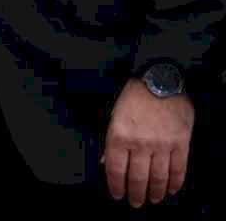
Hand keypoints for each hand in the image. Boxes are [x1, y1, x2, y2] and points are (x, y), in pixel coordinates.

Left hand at [103, 78, 194, 207]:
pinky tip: (172, 190)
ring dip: (155, 192)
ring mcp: (161, 145)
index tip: (117, 195)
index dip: (115, 186)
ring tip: (153, 199)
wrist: (161, 81)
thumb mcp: (113, 116)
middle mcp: (139, 144)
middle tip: (135, 203)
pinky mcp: (180, 143)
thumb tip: (104, 161)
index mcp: (118, 136)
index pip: (114, 169)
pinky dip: (175, 183)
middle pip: (137, 177)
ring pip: (158, 177)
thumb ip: (110, 141)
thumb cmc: (134, 97)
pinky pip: (178, 169)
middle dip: (135, 194)